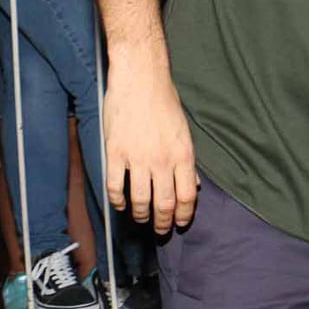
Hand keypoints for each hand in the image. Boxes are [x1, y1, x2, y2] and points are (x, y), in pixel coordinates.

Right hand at [104, 56, 197, 232]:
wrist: (141, 78)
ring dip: (141, 215)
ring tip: (141, 218)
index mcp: (183, 154)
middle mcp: (162, 160)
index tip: (179, 223)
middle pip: (164, 204)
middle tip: (160, 230)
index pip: (186, 197)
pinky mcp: (115, 153)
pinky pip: (115, 187)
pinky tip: (120, 204)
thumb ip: (188, 160)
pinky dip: (117, 201)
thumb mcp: (185, 130)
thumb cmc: (164, 101)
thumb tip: (193, 185)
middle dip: (162, 223)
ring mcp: (137, 158)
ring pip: (140, 200)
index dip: (183, 215)